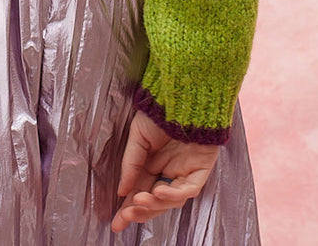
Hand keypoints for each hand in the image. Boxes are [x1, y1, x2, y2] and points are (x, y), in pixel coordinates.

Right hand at [111, 109, 220, 232]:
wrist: (182, 95)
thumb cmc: (160, 110)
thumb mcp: (138, 136)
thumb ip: (131, 164)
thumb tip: (122, 191)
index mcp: (153, 163)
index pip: (141, 191)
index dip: (129, 207)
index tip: (116, 222)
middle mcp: (170, 171)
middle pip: (156, 201)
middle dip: (141, 211)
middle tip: (126, 216)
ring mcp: (186, 171)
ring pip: (172, 200)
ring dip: (155, 203)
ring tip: (139, 199)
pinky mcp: (201, 169)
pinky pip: (189, 189)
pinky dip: (174, 194)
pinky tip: (159, 191)